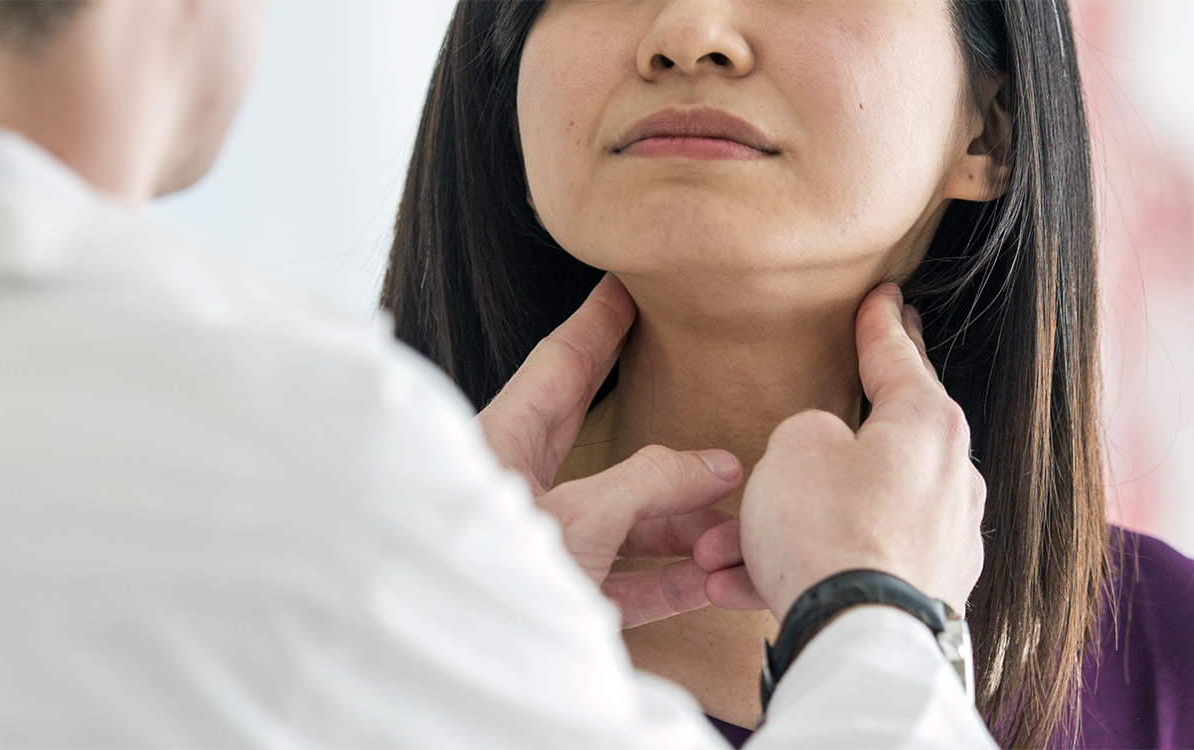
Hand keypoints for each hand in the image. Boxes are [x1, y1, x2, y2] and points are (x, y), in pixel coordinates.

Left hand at [478, 274, 742, 627]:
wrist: (459, 664)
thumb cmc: (492, 580)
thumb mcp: (580, 518)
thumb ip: (651, 483)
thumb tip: (716, 465)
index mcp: (501, 445)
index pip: (559, 365)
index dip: (598, 324)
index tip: (625, 286)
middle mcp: (517, 491)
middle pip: (598, 439)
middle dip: (654, 421)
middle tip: (688, 375)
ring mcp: (540, 548)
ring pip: (621, 521)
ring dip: (679, 522)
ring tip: (734, 514)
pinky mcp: (558, 601)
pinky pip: (623, 581)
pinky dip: (668, 579)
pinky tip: (711, 578)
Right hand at [695, 283, 985, 617]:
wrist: (855, 638)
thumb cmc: (826, 530)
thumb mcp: (794, 446)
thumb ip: (807, 430)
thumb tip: (823, 449)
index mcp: (929, 425)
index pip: (900, 357)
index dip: (881, 323)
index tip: (884, 296)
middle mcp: (951, 480)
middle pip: (871, 445)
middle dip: (801, 458)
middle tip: (786, 437)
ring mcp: (942, 543)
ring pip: (844, 516)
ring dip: (778, 528)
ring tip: (716, 551)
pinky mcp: (924, 595)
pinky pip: (849, 564)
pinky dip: (799, 567)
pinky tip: (738, 584)